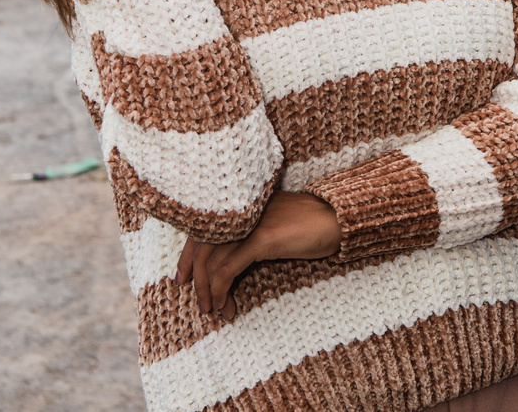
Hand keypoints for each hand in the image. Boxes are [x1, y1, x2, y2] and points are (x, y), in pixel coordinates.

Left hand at [175, 190, 342, 321]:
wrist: (336, 217)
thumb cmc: (307, 224)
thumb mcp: (270, 224)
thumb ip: (248, 232)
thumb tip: (226, 262)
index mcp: (239, 206)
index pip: (201, 228)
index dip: (186, 255)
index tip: (181, 278)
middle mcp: (239, 211)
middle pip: (201, 246)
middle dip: (194, 279)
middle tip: (200, 304)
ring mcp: (249, 224)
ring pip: (212, 261)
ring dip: (208, 291)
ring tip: (214, 310)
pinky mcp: (261, 239)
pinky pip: (229, 269)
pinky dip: (222, 290)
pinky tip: (226, 305)